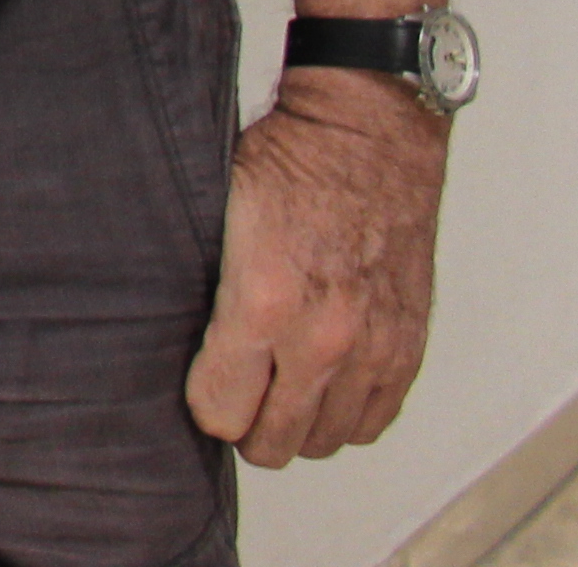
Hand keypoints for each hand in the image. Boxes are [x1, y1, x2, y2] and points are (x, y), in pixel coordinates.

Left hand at [181, 69, 446, 464]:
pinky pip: (372, 421)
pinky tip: (322, 385)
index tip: (200, 382)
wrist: (368, 135)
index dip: (203, 402)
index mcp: (263, 303)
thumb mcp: (212, 216)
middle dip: (245, 425)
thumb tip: (169, 339)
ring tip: (277, 389)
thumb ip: (200, 289)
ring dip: (296, 423)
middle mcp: (322, 337)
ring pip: (323, 440)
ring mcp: (372, 347)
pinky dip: (343, 414)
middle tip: (235, 395)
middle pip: (274, 441)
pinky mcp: (407, 346)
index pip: (219, 411)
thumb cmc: (288, 163)